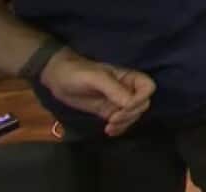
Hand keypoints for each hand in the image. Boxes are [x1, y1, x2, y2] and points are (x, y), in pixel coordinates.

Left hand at [40, 49, 155, 136]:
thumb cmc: (77, 73)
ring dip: (125, 123)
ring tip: (109, 127)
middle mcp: (127, 89)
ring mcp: (118, 102)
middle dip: (130, 114)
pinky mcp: (108, 111)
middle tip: (113, 119)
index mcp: (128, 77)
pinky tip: (109, 131)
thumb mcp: (95, 78)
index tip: (125, 107)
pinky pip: (121, 122)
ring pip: (133, 115)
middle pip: (142, 104)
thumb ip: (113, 89)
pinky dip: (119, 129)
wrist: (57, 79)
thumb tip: (129, 104)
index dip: (141, 98)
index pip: (148, 87)